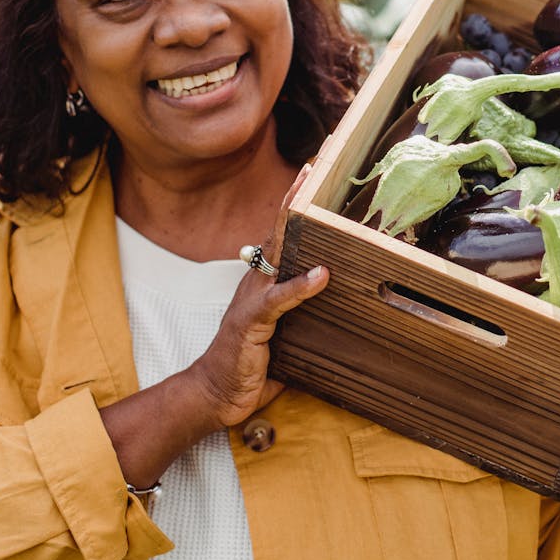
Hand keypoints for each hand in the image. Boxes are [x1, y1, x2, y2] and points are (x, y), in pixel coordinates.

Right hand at [189, 164, 328, 427]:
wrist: (216, 394)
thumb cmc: (252, 365)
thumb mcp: (288, 334)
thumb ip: (309, 315)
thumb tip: (343, 304)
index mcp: (266, 281)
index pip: (284, 234)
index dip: (297, 204)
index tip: (315, 174)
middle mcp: (257, 282)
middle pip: (279, 230)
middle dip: (296, 196)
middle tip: (315, 164)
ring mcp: (252, 298)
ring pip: (276, 253)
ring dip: (295, 224)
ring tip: (314, 197)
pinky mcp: (251, 321)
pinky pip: (277, 300)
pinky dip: (300, 287)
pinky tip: (321, 275)